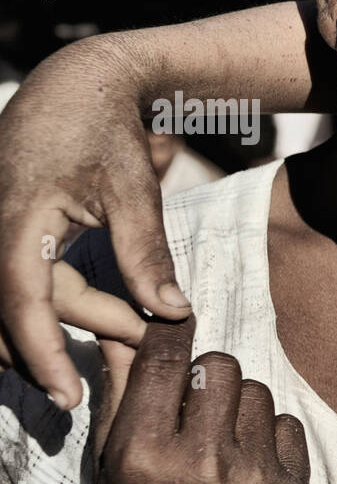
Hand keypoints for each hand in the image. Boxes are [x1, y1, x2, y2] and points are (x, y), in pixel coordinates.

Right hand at [0, 35, 188, 409]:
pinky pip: (14, 284)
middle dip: (75, 338)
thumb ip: (146, 254)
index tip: (70, 398)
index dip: (43, 355)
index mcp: (15, 219)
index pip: (21, 304)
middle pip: (20, 309)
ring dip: (66, 324)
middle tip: (142, 342)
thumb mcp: (133, 191)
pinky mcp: (0, 231)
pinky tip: (102, 314)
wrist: (77, 85)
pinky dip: (50, 306)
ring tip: (132, 327)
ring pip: (14, 301)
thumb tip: (172, 313)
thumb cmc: (104, 131)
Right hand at [90, 317, 309, 483]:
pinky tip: (247, 466)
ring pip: (258, 392)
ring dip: (239, 409)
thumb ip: (125, 388)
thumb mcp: (113, 459)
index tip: (177, 318)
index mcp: (145, 455)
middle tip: (198, 406)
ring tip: (221, 445)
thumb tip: (137, 324)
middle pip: (222, 365)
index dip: (173, 329)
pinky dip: (269, 438)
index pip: (168, 360)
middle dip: (208, 377)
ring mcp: (253, 481)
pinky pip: (288, 425)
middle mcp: (202, 465)